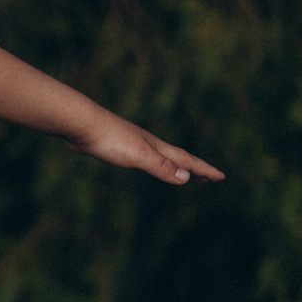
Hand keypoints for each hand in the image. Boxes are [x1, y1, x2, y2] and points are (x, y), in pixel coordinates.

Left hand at [68, 111, 223, 185]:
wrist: (79, 123)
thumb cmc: (109, 139)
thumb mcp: (138, 156)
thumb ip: (160, 167)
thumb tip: (186, 178)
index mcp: (156, 147)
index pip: (186, 161)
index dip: (204, 170)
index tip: (221, 177)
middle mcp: (147, 143)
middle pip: (175, 158)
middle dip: (193, 170)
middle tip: (207, 179)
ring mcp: (131, 143)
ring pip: (157, 156)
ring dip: (171, 165)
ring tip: (177, 172)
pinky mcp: (114, 145)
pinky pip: (139, 156)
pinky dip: (149, 163)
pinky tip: (141, 162)